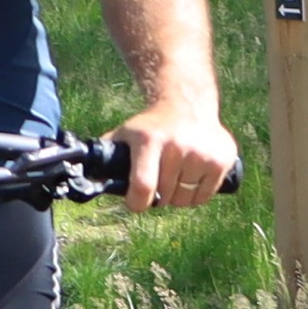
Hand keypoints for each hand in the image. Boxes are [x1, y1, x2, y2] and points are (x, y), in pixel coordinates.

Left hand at [110, 103, 240, 207]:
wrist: (187, 105)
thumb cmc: (151, 127)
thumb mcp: (126, 134)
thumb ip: (106, 156)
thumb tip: (85, 180)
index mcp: (150, 141)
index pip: (143, 186)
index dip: (137, 203)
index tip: (136, 203)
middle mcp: (177, 146)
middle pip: (165, 196)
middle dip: (158, 197)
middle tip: (157, 185)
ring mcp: (202, 153)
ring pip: (185, 200)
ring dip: (177, 198)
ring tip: (174, 181)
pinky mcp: (222, 159)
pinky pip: (205, 196)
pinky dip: (196, 196)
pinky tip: (190, 181)